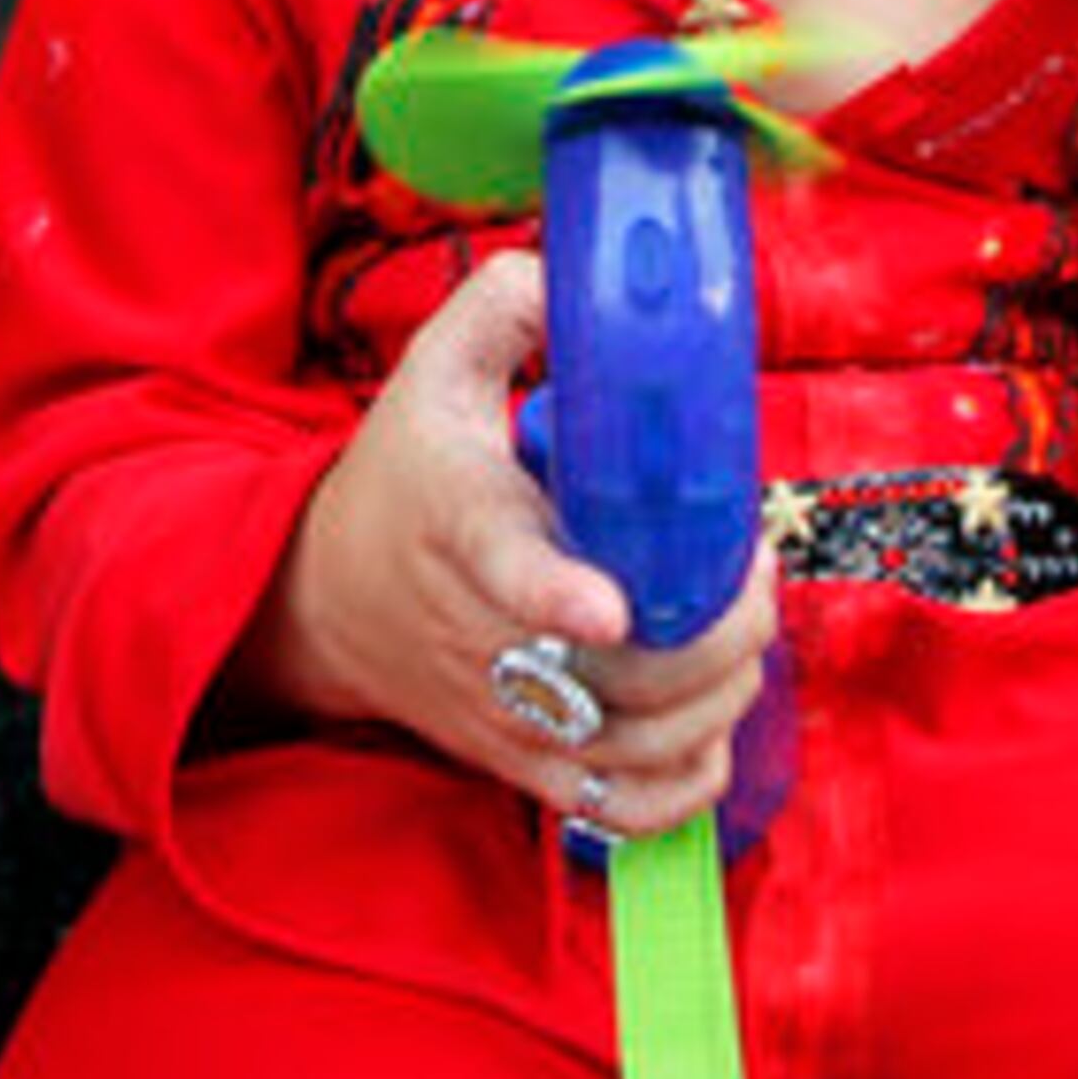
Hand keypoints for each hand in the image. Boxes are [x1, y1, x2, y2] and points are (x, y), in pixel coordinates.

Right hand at [253, 252, 775, 836]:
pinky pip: (614, 805)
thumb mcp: (431, 373)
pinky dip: (681, 787)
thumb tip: (570, 272)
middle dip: (709, 637)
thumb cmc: (402, 478)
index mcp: (461, 527)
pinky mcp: (519, 759)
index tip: (610, 603)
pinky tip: (716, 735)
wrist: (323, 600)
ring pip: (627, 743)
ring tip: (747, 637)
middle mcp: (481, 634)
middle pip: (607, 672)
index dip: (555, 593)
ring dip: (715, 703)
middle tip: (754, 579)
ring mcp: (503, 709)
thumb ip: (502, 309)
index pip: (501, 567)